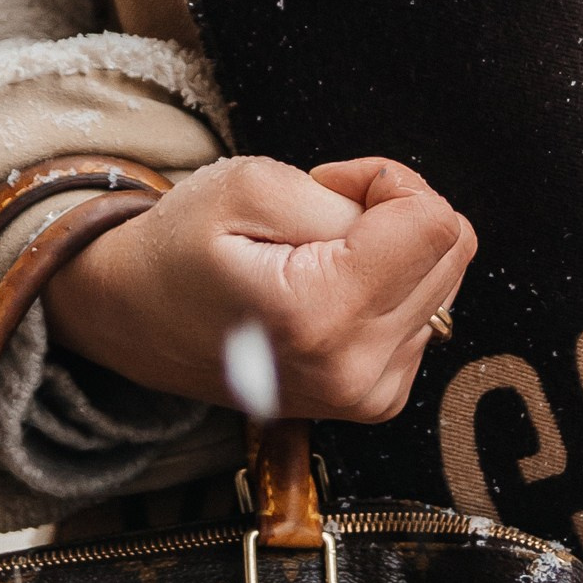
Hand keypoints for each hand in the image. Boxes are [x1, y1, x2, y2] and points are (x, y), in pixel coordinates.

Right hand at [43, 153, 475, 424]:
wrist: (131, 319)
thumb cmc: (180, 247)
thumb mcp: (250, 186)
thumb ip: (347, 198)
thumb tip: (411, 220)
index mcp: (323, 315)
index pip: (435, 223)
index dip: (388, 182)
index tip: (331, 185)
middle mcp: (355, 370)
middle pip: (450, 251)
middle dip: (393, 213)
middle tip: (319, 216)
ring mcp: (366, 394)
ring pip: (443, 282)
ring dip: (390, 252)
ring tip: (313, 255)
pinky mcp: (373, 400)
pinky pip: (422, 316)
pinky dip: (384, 289)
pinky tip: (323, 289)